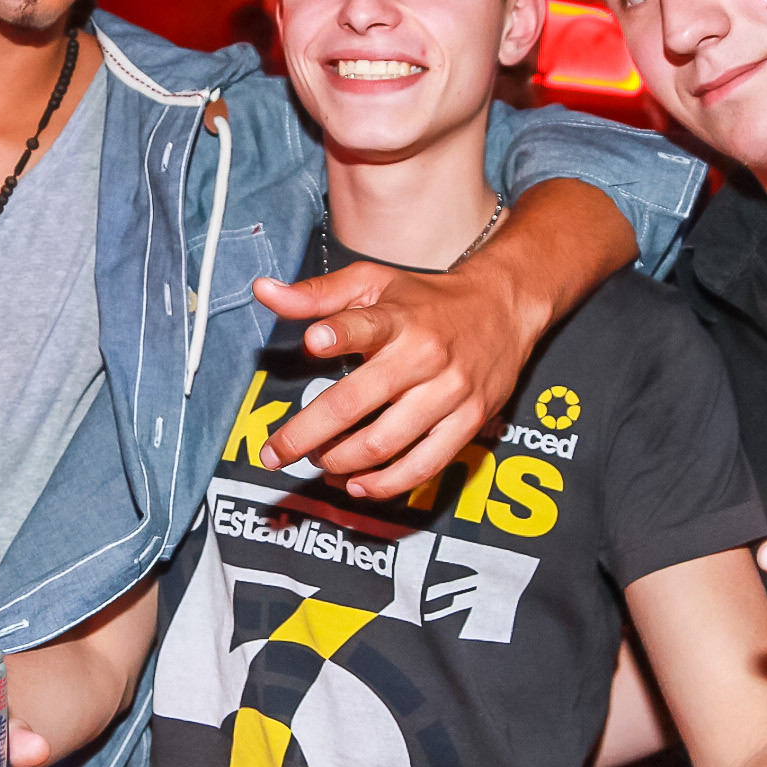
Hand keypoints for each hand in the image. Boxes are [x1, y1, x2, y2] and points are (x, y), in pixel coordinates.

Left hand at [251, 256, 548, 497]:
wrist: (504, 308)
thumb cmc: (427, 299)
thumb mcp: (373, 282)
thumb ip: (317, 294)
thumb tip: (263, 292)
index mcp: (398, 318)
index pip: (365, 324)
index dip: (339, 334)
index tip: (313, 342)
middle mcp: (424, 356)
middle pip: (356, 404)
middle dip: (307, 435)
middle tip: (275, 453)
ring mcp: (449, 392)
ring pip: (385, 443)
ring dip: (341, 461)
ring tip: (318, 462)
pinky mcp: (470, 421)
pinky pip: (424, 465)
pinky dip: (387, 483)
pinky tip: (358, 484)